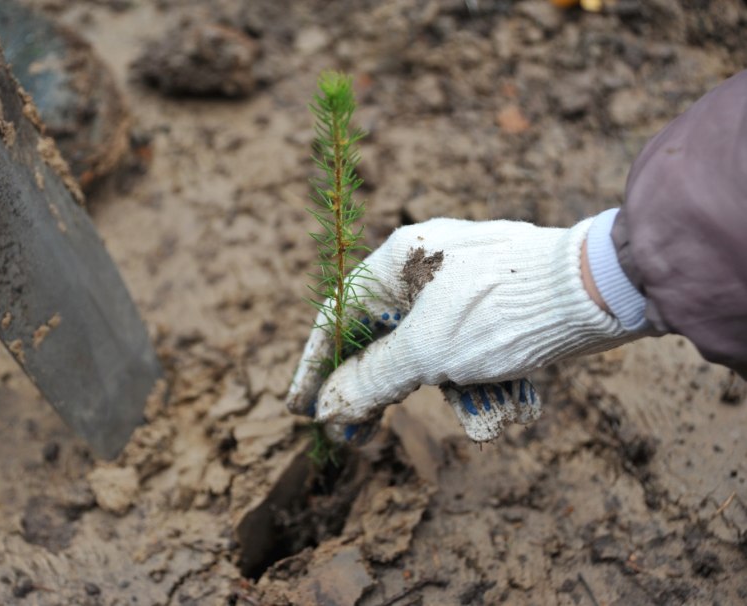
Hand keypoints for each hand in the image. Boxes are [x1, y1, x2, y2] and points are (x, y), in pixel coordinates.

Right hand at [287, 217, 637, 442]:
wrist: (605, 288)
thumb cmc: (506, 309)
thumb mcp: (429, 352)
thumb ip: (373, 379)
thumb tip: (329, 406)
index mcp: (397, 262)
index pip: (338, 315)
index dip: (315, 366)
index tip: (299, 409)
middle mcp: (425, 270)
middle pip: (383, 342)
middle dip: (386, 393)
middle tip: (363, 439)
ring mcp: (463, 289)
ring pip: (434, 356)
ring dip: (458, 396)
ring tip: (490, 422)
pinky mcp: (497, 309)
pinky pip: (474, 354)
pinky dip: (489, 384)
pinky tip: (518, 407)